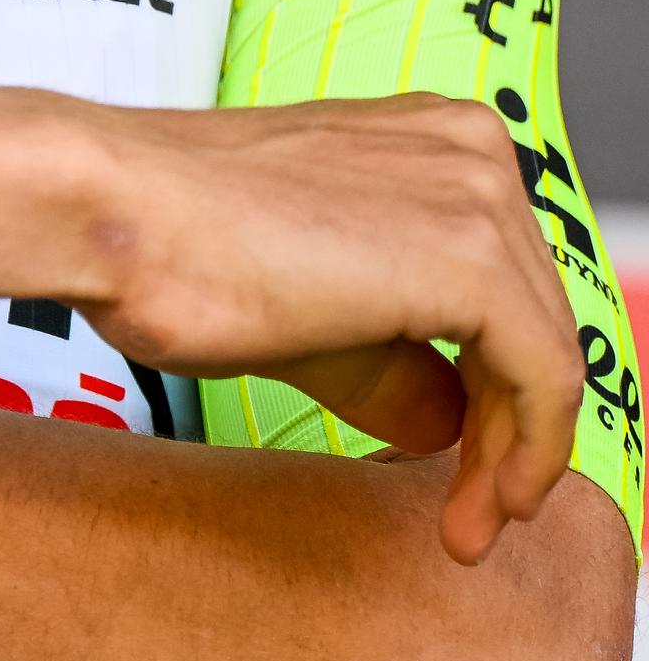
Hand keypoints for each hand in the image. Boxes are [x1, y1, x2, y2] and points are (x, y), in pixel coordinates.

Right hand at [60, 92, 585, 565]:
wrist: (115, 211)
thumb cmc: (176, 242)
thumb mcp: (308, 308)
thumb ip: (391, 358)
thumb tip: (451, 421)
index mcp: (427, 134)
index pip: (503, 281)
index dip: (500, 389)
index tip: (473, 472)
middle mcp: (467, 145)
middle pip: (531, 316)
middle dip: (510, 429)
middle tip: (475, 515)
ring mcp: (473, 192)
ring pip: (543, 352)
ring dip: (516, 455)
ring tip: (471, 526)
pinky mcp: (470, 256)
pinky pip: (544, 377)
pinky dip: (527, 455)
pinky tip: (484, 508)